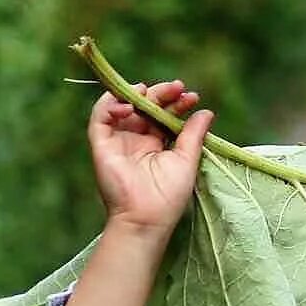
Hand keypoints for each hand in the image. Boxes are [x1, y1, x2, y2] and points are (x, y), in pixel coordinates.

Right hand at [88, 81, 213, 232]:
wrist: (145, 218)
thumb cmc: (168, 196)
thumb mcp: (187, 160)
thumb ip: (194, 134)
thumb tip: (206, 111)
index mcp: (156, 145)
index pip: (163, 115)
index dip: (176, 103)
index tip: (192, 97)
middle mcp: (136, 140)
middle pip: (144, 107)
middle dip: (160, 94)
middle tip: (177, 87)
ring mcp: (118, 141)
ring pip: (122, 107)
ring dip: (134, 94)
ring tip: (150, 89)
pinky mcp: (101, 145)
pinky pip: (99, 118)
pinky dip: (109, 105)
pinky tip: (128, 105)